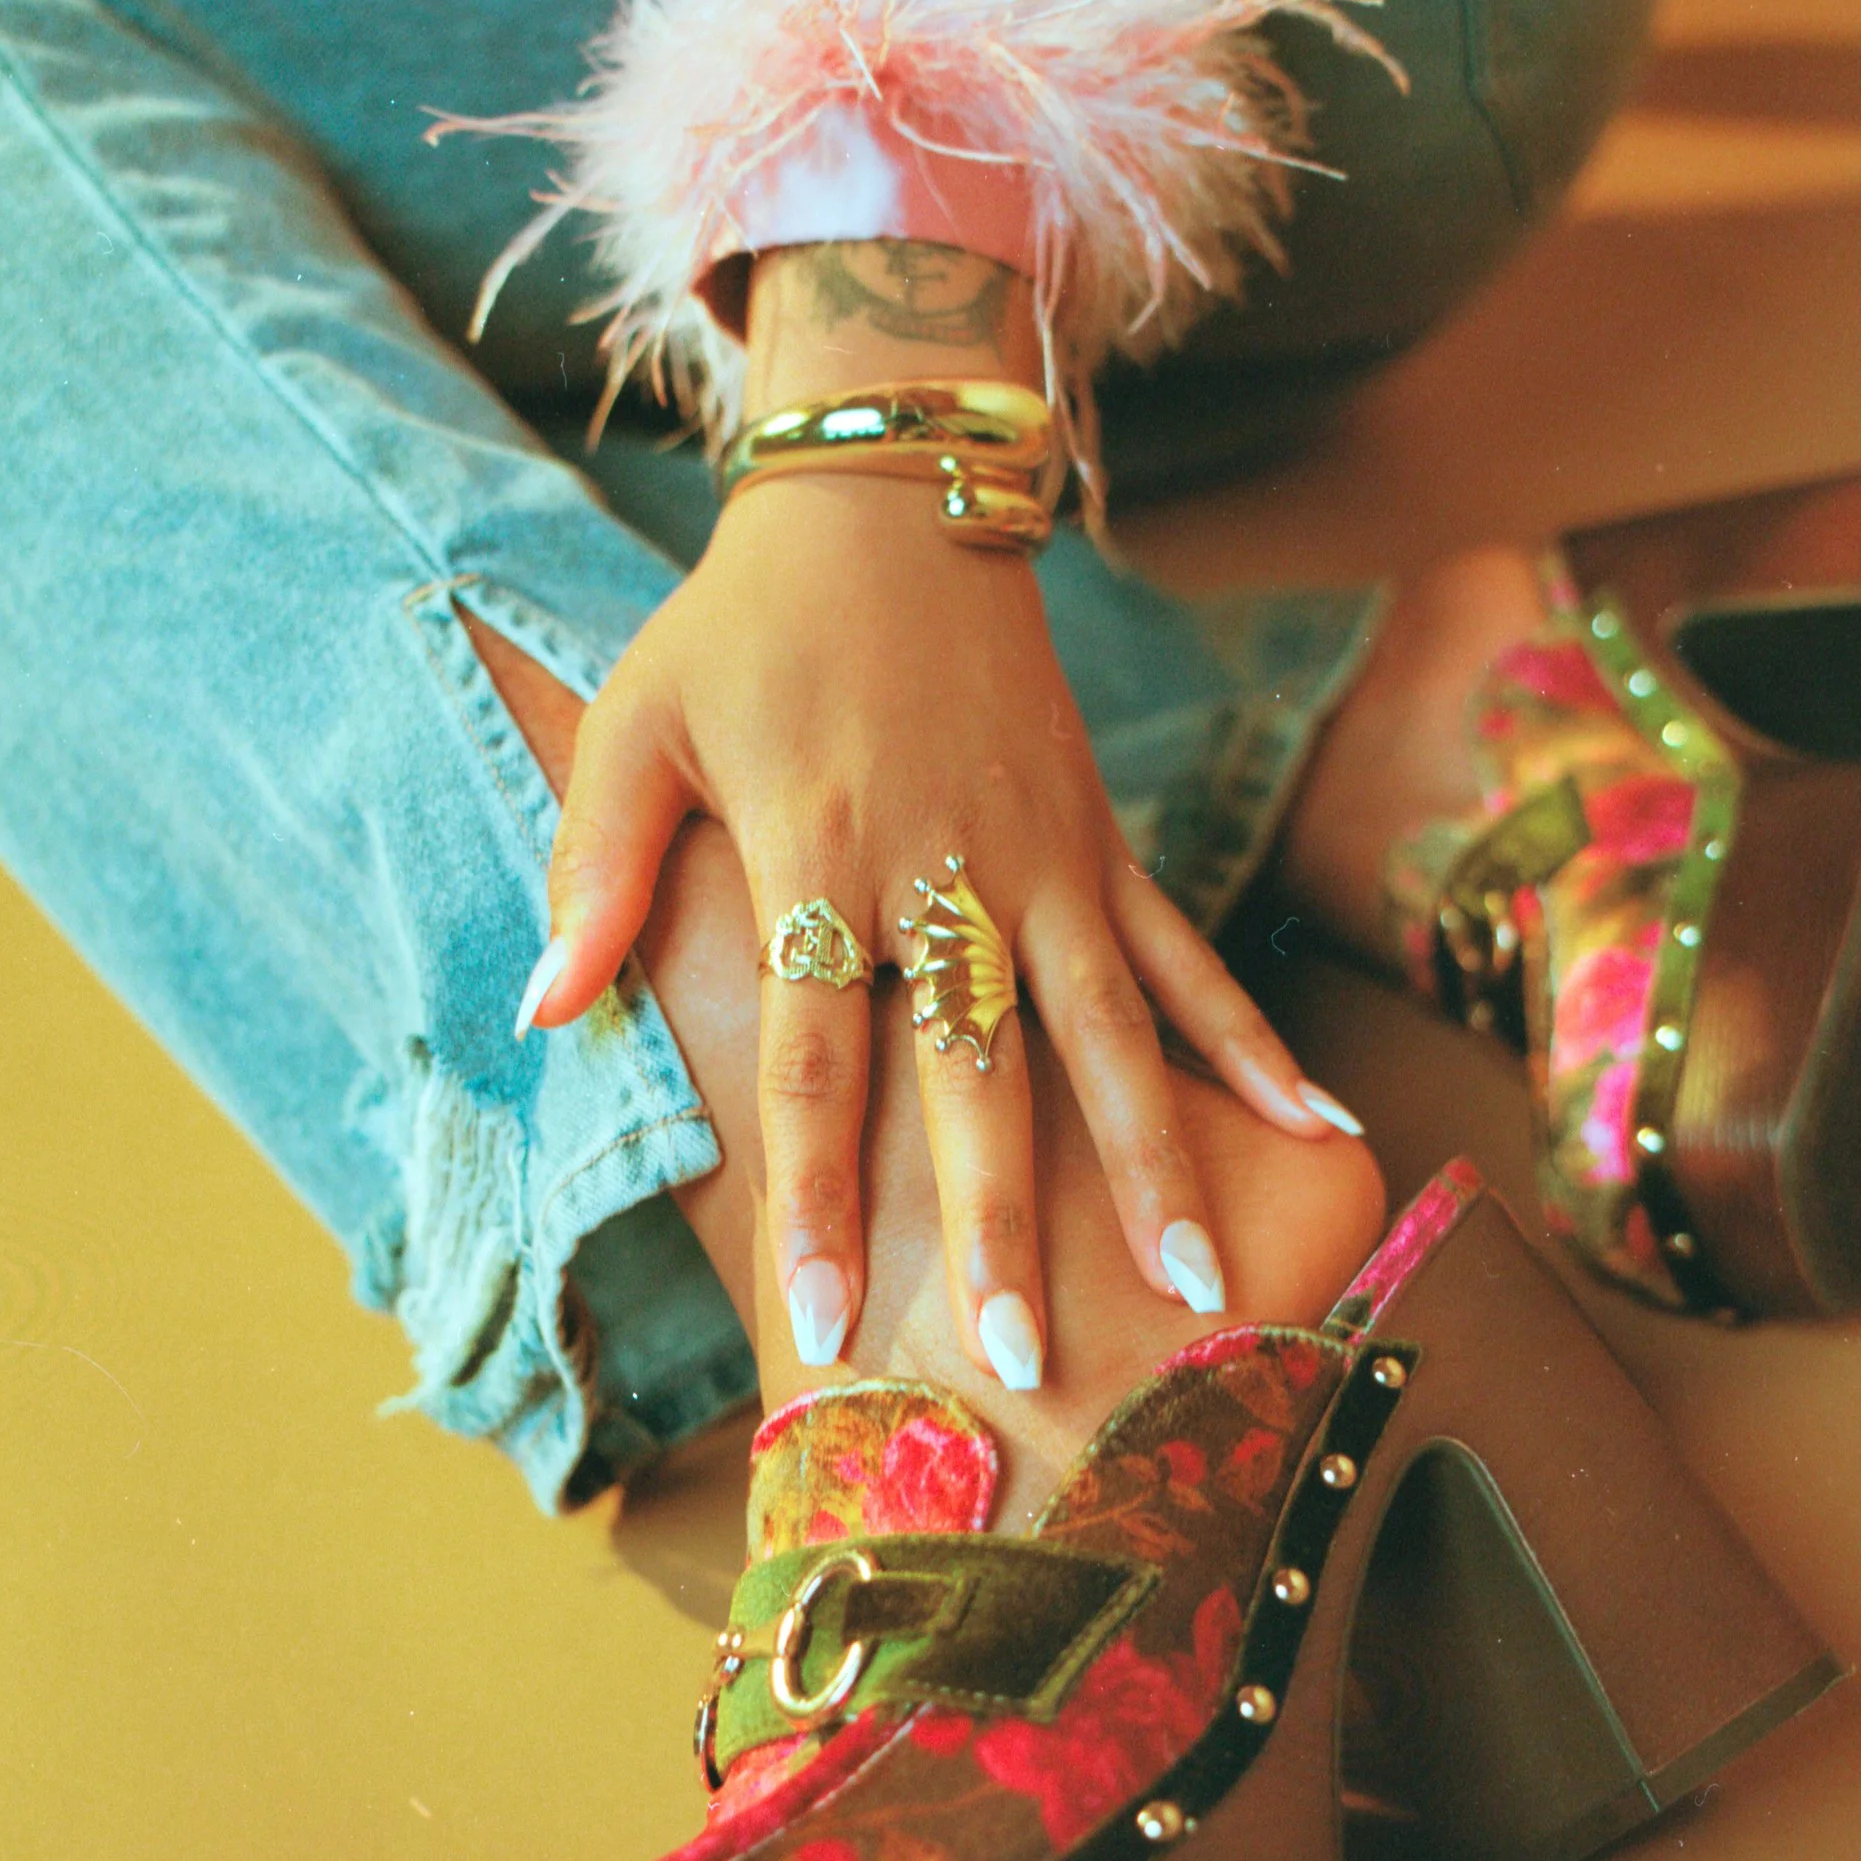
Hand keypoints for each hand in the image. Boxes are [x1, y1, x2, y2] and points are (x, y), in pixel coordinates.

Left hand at [517, 465, 1361, 1389]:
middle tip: (1033, 1363)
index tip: (822, 1317)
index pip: (816, 1058)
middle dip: (1005, 1224)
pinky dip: (1250, 1044)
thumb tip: (543, 1011)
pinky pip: (1186, 957)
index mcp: (821, 858)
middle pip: (980, 1074)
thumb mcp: (638, 725)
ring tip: (1205, 1293)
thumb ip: (596, 873)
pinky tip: (1317, 1132)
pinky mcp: (1102, 842)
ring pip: (1110, 1036)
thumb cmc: (742, 627)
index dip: (819, 1192)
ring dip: (1156, 1166)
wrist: (889, 497)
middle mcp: (948, 874)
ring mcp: (1044, 861)